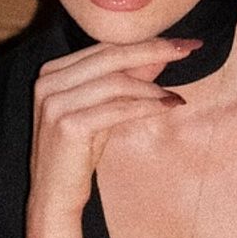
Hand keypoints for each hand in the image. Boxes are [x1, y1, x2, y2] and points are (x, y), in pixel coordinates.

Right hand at [27, 37, 196, 217]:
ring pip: (116, 82)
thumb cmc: (77, 153)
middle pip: (110, 56)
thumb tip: (160, 55)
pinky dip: (147, 106)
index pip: (104, 47)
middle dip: (153, 50)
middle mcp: (48, 83)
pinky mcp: (68, 125)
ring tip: (174, 95)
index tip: (180, 42)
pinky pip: (118, 108)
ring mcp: (55, 103)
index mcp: (51, 73)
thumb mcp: (102, 110)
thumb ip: (125, 81)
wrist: (53, 195)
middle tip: (188, 48)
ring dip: (152, 87)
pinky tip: (168, 105)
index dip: (144, 42)